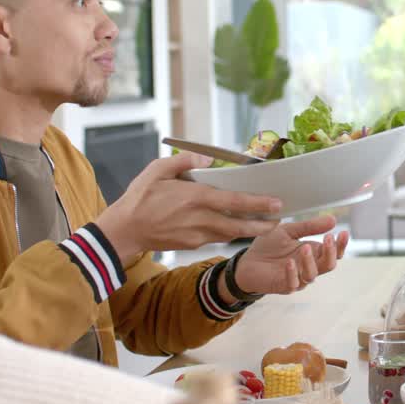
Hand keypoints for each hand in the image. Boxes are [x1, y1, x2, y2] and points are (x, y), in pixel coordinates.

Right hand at [94, 152, 281, 265]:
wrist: (124, 231)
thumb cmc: (140, 198)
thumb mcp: (157, 170)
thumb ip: (184, 162)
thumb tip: (206, 158)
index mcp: (195, 198)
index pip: (235, 201)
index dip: (259, 204)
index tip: (277, 203)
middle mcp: (200, 219)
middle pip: (240, 225)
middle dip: (263, 225)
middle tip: (280, 220)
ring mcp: (197, 235)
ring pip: (231, 234)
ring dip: (249, 230)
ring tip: (264, 223)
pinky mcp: (192, 245)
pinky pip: (217, 238)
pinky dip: (229, 232)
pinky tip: (236, 226)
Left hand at [232, 215, 347, 294]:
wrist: (247, 261)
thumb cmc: (269, 247)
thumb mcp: (288, 230)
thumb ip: (309, 226)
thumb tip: (333, 219)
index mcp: (313, 253)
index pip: (333, 252)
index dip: (340, 244)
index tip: (342, 232)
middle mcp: (309, 267)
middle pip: (329, 265)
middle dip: (331, 252)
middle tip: (328, 238)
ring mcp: (298, 278)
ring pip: (312, 275)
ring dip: (310, 261)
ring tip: (304, 248)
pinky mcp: (284, 286)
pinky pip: (293, 283)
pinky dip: (292, 273)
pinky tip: (289, 262)